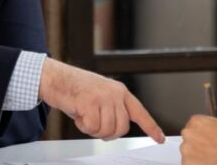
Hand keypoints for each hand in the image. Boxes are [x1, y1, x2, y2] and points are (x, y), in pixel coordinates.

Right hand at [38, 58, 165, 142]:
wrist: (56, 78)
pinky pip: (92, 127)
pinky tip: (78, 114)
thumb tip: (116, 129)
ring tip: (84, 116)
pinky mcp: (90, 102)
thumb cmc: (76, 89)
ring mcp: (103, 97)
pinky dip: (83, 126)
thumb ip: (112, 109)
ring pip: (107, 129)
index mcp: (120, 92)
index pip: (140, 112)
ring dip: (93, 129)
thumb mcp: (101, 96)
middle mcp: (115, 93)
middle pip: (121, 128)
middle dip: (107, 133)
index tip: (160, 139)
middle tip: (94, 125)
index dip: (151, 127)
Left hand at [180, 115, 216, 164]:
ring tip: (210, 159)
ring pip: (189, 152)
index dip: (204, 131)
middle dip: (198, 143)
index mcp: (196, 121)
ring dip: (196, 155)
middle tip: (211, 149)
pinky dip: (197, 164)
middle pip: (190, 138)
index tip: (212, 137)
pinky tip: (208, 164)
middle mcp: (187, 134)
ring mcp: (185, 150)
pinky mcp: (186, 163)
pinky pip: (190, 163)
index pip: (196, 124)